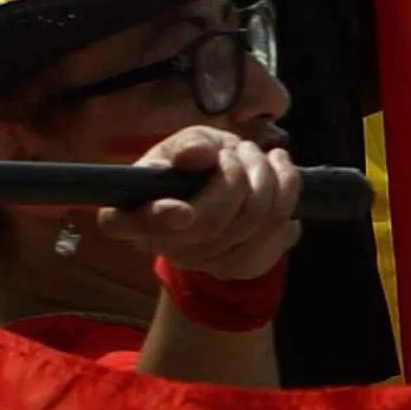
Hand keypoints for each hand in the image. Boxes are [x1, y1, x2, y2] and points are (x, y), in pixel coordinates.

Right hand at [119, 124, 301, 284]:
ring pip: (251, 225)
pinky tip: (282, 179)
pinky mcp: (239, 266)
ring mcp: (201, 262)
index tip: (182, 211)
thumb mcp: (190, 143)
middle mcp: (161, 243)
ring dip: (270, 179)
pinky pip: (277, 234)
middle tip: (244, 149)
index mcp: (132, 210)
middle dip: (239, 175)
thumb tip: (197, 155)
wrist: (225, 191)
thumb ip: (191, 143)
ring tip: (265, 157)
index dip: (154, 219)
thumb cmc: (198, 164)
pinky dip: (289, 196)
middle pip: (210, 221)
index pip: (122, 223)